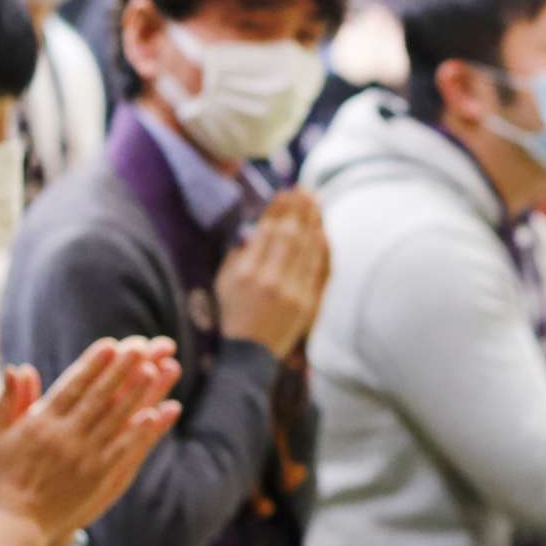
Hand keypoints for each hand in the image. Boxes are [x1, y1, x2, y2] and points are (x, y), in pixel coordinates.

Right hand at [0, 339, 182, 545]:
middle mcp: (66, 438)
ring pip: (119, 419)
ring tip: (160, 368)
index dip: (93, 365)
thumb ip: (10, 401)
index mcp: (41, 424)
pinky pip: (128, 450)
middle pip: (101, 397)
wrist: (15, 526)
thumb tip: (19, 368)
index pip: (72, 387)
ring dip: (141, 393)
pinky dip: (145, 431)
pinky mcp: (101, 479)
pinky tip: (162, 412)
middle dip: (123, 369)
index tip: (111, 345)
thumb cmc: (2, 478)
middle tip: (145, 346)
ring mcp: (86, 459)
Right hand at [213, 189, 330, 359]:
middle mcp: (270, 280)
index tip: (284, 192)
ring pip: (306, 249)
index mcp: (246, 273)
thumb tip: (256, 229)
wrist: (247, 356)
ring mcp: (291, 293)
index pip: (266, 232)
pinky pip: (318, 269)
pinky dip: (321, 248)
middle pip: (289, 235)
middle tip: (304, 190)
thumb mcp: (223, 283)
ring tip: (314, 202)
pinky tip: (321, 231)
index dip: (277, 210)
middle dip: (297, 209)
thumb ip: (237, 255)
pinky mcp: (307, 304)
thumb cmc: (232, 316)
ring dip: (312, 222)